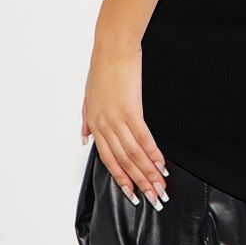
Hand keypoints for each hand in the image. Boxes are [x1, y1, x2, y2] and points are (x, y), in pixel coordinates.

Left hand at [81, 40, 169, 209]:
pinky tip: (161, 163)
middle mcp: (104, 124)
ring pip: (133, 153)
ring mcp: (117, 118)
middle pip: (122, 160)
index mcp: (95, 123)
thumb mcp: (89, 95)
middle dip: (139, 181)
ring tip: (160, 185)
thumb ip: (87, 119)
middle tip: (152, 197)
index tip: (132, 192)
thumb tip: (84, 139)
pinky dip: (152, 152)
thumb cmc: (103, 67)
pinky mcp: (131, 109)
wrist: (113, 47)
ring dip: (148, 172)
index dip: (121, 177)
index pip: (108, 158)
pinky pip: (143, 137)